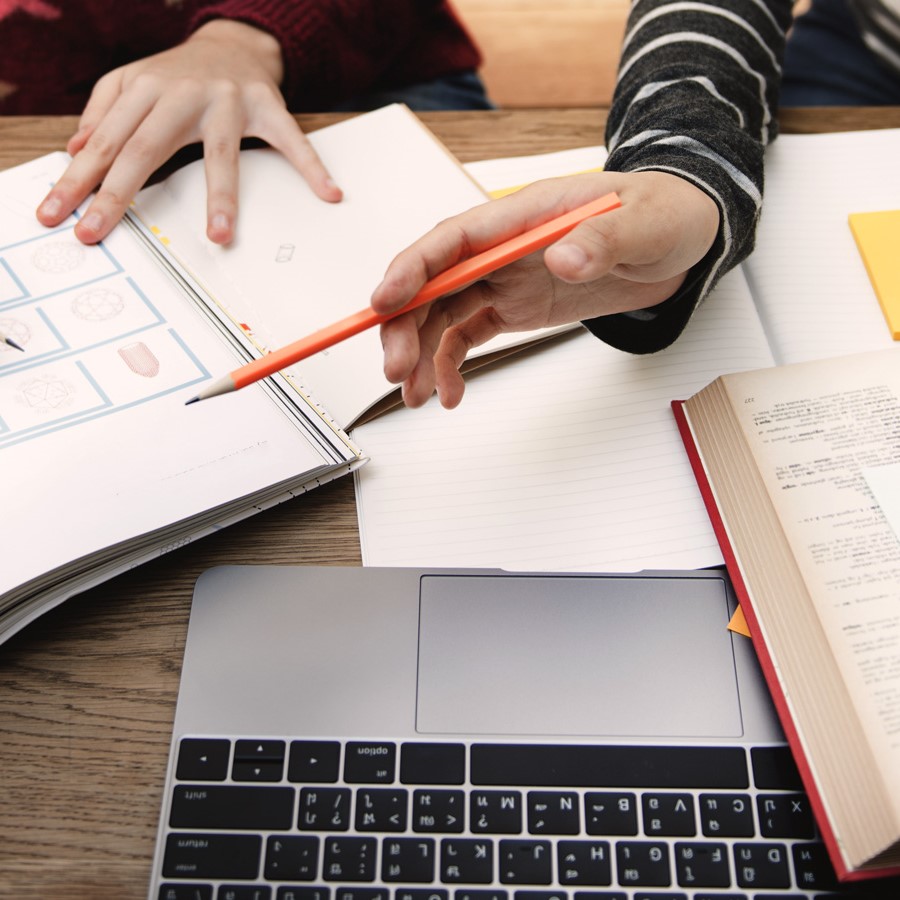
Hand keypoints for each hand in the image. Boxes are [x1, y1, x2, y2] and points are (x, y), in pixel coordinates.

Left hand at [35, 19, 341, 244]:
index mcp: (146, 88)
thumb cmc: (181, 72)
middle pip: (145, 148)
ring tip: (218, 234)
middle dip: (116, 194)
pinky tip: (326, 192)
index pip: (107, 142)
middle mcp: (183, 91)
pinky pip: (291, 140)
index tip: (63, 215)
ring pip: (221, 152)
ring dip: (222, 196)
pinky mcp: (268, 106)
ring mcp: (229, 100)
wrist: (234, 41)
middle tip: (98, 230)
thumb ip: (102, 113)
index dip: (81, 180)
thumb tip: (78, 151)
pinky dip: (311, 166)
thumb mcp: (132, 83)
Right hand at [373, 170, 719, 408]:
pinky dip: (451, 365)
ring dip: (421, 354)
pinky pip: (468, 335)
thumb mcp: (643, 224)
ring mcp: (504, 279)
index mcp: (522, 216)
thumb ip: (602, 239)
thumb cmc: (661, 216)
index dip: (412, 269)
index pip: (452, 240)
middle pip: (434, 283)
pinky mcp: (513, 307)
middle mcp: (502, 248)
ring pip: (442, 315)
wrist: (680, 243)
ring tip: (417, 396)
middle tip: (397, 369)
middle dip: (406, 325)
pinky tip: (450, 393)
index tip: (385, 303)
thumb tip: (562, 258)